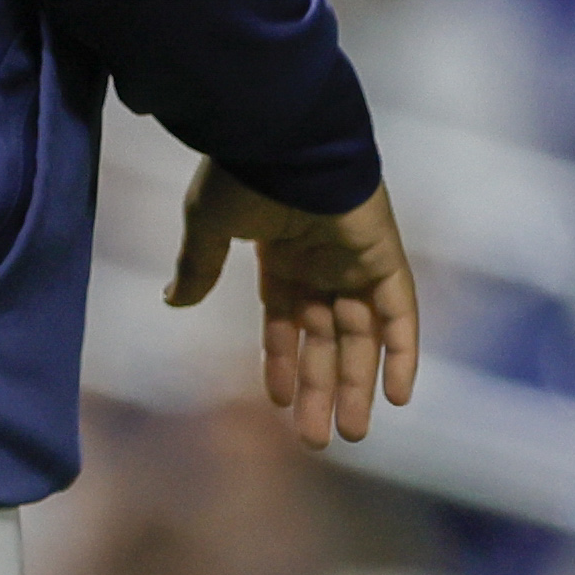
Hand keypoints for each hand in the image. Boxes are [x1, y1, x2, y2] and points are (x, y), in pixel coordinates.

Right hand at [164, 165, 421, 449]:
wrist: (285, 134)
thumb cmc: (245, 173)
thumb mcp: (209, 226)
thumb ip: (198, 266)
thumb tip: (172, 301)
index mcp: (281, 255)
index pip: (286, 320)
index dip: (283, 360)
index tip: (277, 402)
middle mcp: (322, 263)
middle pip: (327, 338)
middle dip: (321, 388)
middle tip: (318, 439)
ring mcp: (355, 260)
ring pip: (361, 336)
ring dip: (357, 384)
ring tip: (352, 434)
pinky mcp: (384, 256)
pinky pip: (399, 313)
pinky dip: (401, 352)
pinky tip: (398, 396)